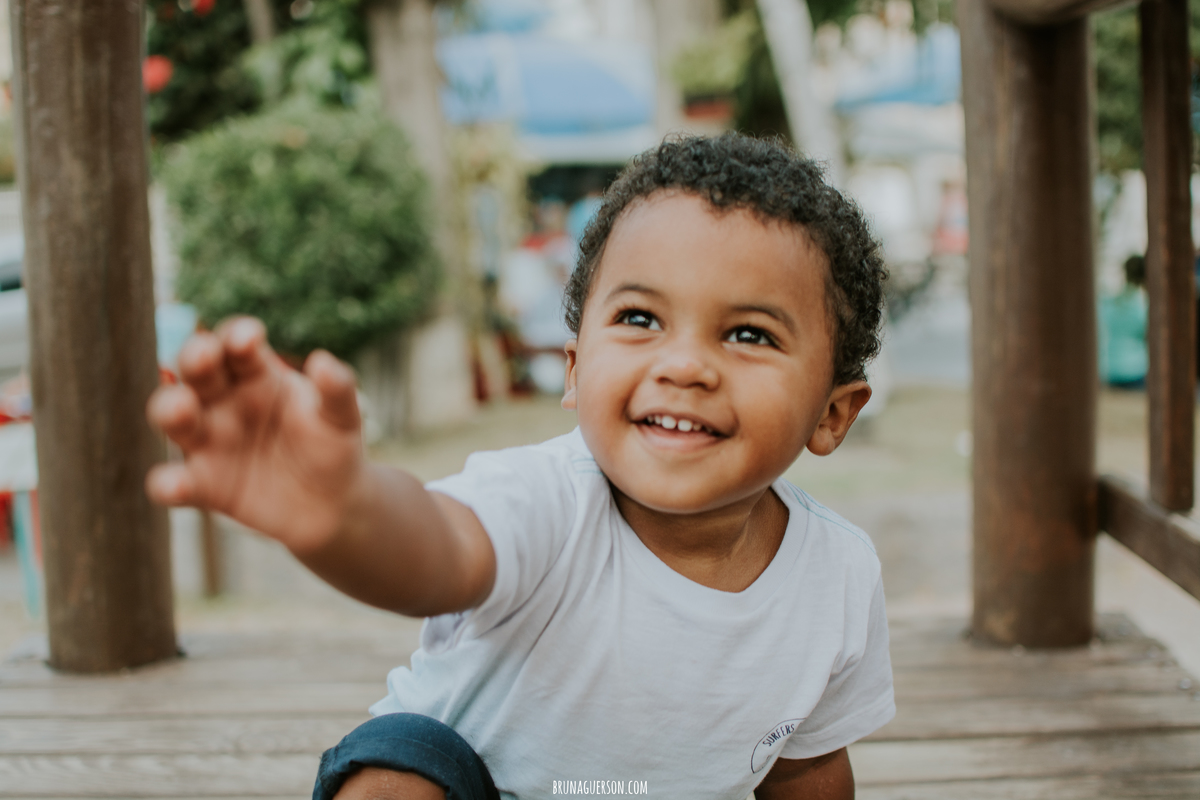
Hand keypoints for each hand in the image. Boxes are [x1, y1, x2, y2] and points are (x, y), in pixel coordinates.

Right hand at [146, 317, 365, 553]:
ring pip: (173, 416)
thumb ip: (336, 390)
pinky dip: (168, 484)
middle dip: (195, 358)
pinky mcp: (203, 485)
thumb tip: (324, 361)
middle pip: (197, 371)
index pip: (236, 345)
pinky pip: (176, 482)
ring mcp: (208, 441)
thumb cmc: (332, 446)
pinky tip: (173, 485)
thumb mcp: (341, 417)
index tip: (250, 337)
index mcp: (256, 374)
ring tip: (183, 407)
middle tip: (203, 354)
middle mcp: (223, 401)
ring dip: (170, 408)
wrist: (332, 504)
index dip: (237, 336)